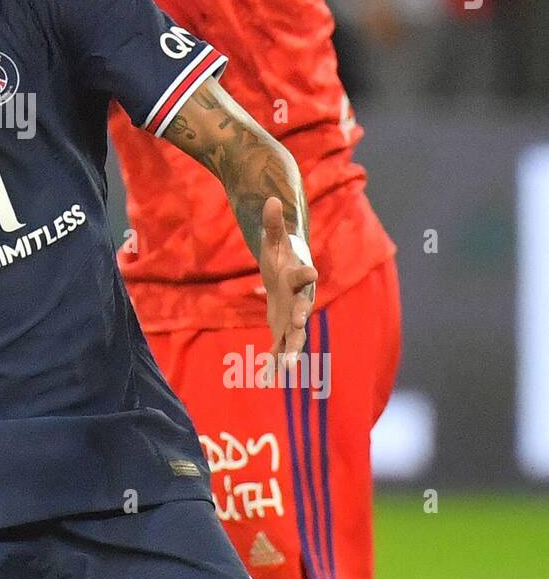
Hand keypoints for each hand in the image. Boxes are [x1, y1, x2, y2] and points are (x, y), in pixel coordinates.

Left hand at [258, 197, 317, 386]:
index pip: (303, 274)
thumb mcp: (274, 240)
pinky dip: (274, 362)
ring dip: (290, 351)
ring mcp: (292, 316)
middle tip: (298, 326)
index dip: (306, 272)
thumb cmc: (281, 254)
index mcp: (298, 276)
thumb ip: (274, 223)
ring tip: (286, 368)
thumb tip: (271, 199)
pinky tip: (268, 379)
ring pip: (294, 336)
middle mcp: (300, 299)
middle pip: (302, 310)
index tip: (311, 271)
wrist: (287, 272)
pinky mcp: (283, 328)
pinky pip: (280, 347)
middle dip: (300, 319)